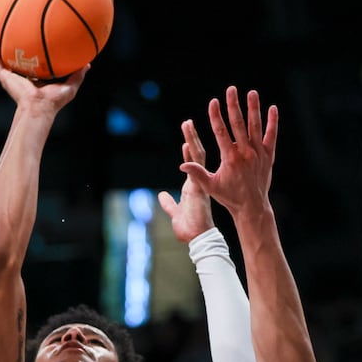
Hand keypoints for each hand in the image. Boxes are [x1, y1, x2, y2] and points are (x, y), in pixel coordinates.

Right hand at [0, 39, 88, 115]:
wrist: (39, 108)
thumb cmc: (54, 101)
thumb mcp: (70, 86)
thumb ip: (78, 74)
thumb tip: (88, 62)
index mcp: (35, 78)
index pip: (33, 62)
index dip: (33, 52)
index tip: (34, 39)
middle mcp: (22, 76)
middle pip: (16, 58)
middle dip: (13, 47)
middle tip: (13, 31)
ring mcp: (11, 76)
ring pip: (0, 59)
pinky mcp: (4, 77)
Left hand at [157, 120, 214, 243]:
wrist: (199, 238)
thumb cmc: (189, 228)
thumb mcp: (175, 212)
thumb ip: (169, 204)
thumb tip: (161, 196)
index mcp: (193, 187)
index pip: (192, 164)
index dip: (189, 151)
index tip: (186, 139)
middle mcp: (198, 182)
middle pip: (196, 155)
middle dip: (191, 138)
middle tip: (188, 123)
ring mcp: (200, 182)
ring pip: (197, 156)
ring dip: (191, 139)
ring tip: (187, 124)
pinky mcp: (199, 187)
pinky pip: (195, 168)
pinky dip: (191, 156)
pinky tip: (186, 143)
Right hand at [179, 87, 278, 216]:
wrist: (252, 206)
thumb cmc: (229, 196)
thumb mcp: (211, 186)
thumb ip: (197, 173)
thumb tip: (182, 165)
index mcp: (230, 158)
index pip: (221, 132)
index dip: (216, 116)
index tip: (213, 102)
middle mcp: (245, 153)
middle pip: (238, 124)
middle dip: (233, 105)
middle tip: (231, 90)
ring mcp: (259, 153)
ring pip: (256, 126)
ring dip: (253, 108)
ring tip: (251, 92)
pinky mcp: (269, 155)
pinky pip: (272, 135)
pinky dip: (272, 122)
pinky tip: (272, 108)